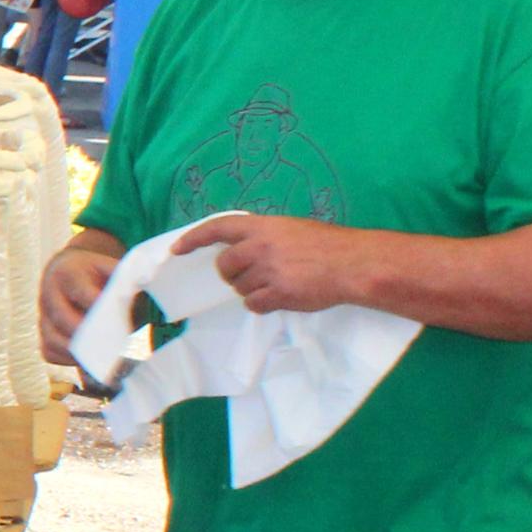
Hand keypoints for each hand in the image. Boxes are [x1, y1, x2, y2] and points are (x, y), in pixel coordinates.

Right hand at [38, 243, 117, 364]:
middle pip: (64, 319)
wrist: (67, 270)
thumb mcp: (110, 268)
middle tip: (115, 349)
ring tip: (104, 361)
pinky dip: (67, 360)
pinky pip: (49, 351)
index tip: (120, 322)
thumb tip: (140, 300)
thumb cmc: (96, 273)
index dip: (101, 308)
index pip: (82, 292)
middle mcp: (49, 293)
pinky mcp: (42, 332)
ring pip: (52, 339)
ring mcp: (42, 315)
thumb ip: (125, 282)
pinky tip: (88, 361)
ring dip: (78, 353)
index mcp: (68, 272)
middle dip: (90, 336)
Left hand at [177, 212, 365, 316]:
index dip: (194, 238)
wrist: (354, 264)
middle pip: (224, 265)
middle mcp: (261, 246)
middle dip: (230, 274)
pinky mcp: (278, 294)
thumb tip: (244, 248)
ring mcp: (268, 271)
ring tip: (276, 284)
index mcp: (264, 226)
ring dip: (251, 290)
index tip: (177, 249)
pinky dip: (263, 304)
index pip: (218, 228)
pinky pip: (254, 304)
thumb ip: (266, 237)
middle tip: (247, 276)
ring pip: (239, 287)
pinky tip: (280, 298)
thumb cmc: (328, 244)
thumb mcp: (292, 229)